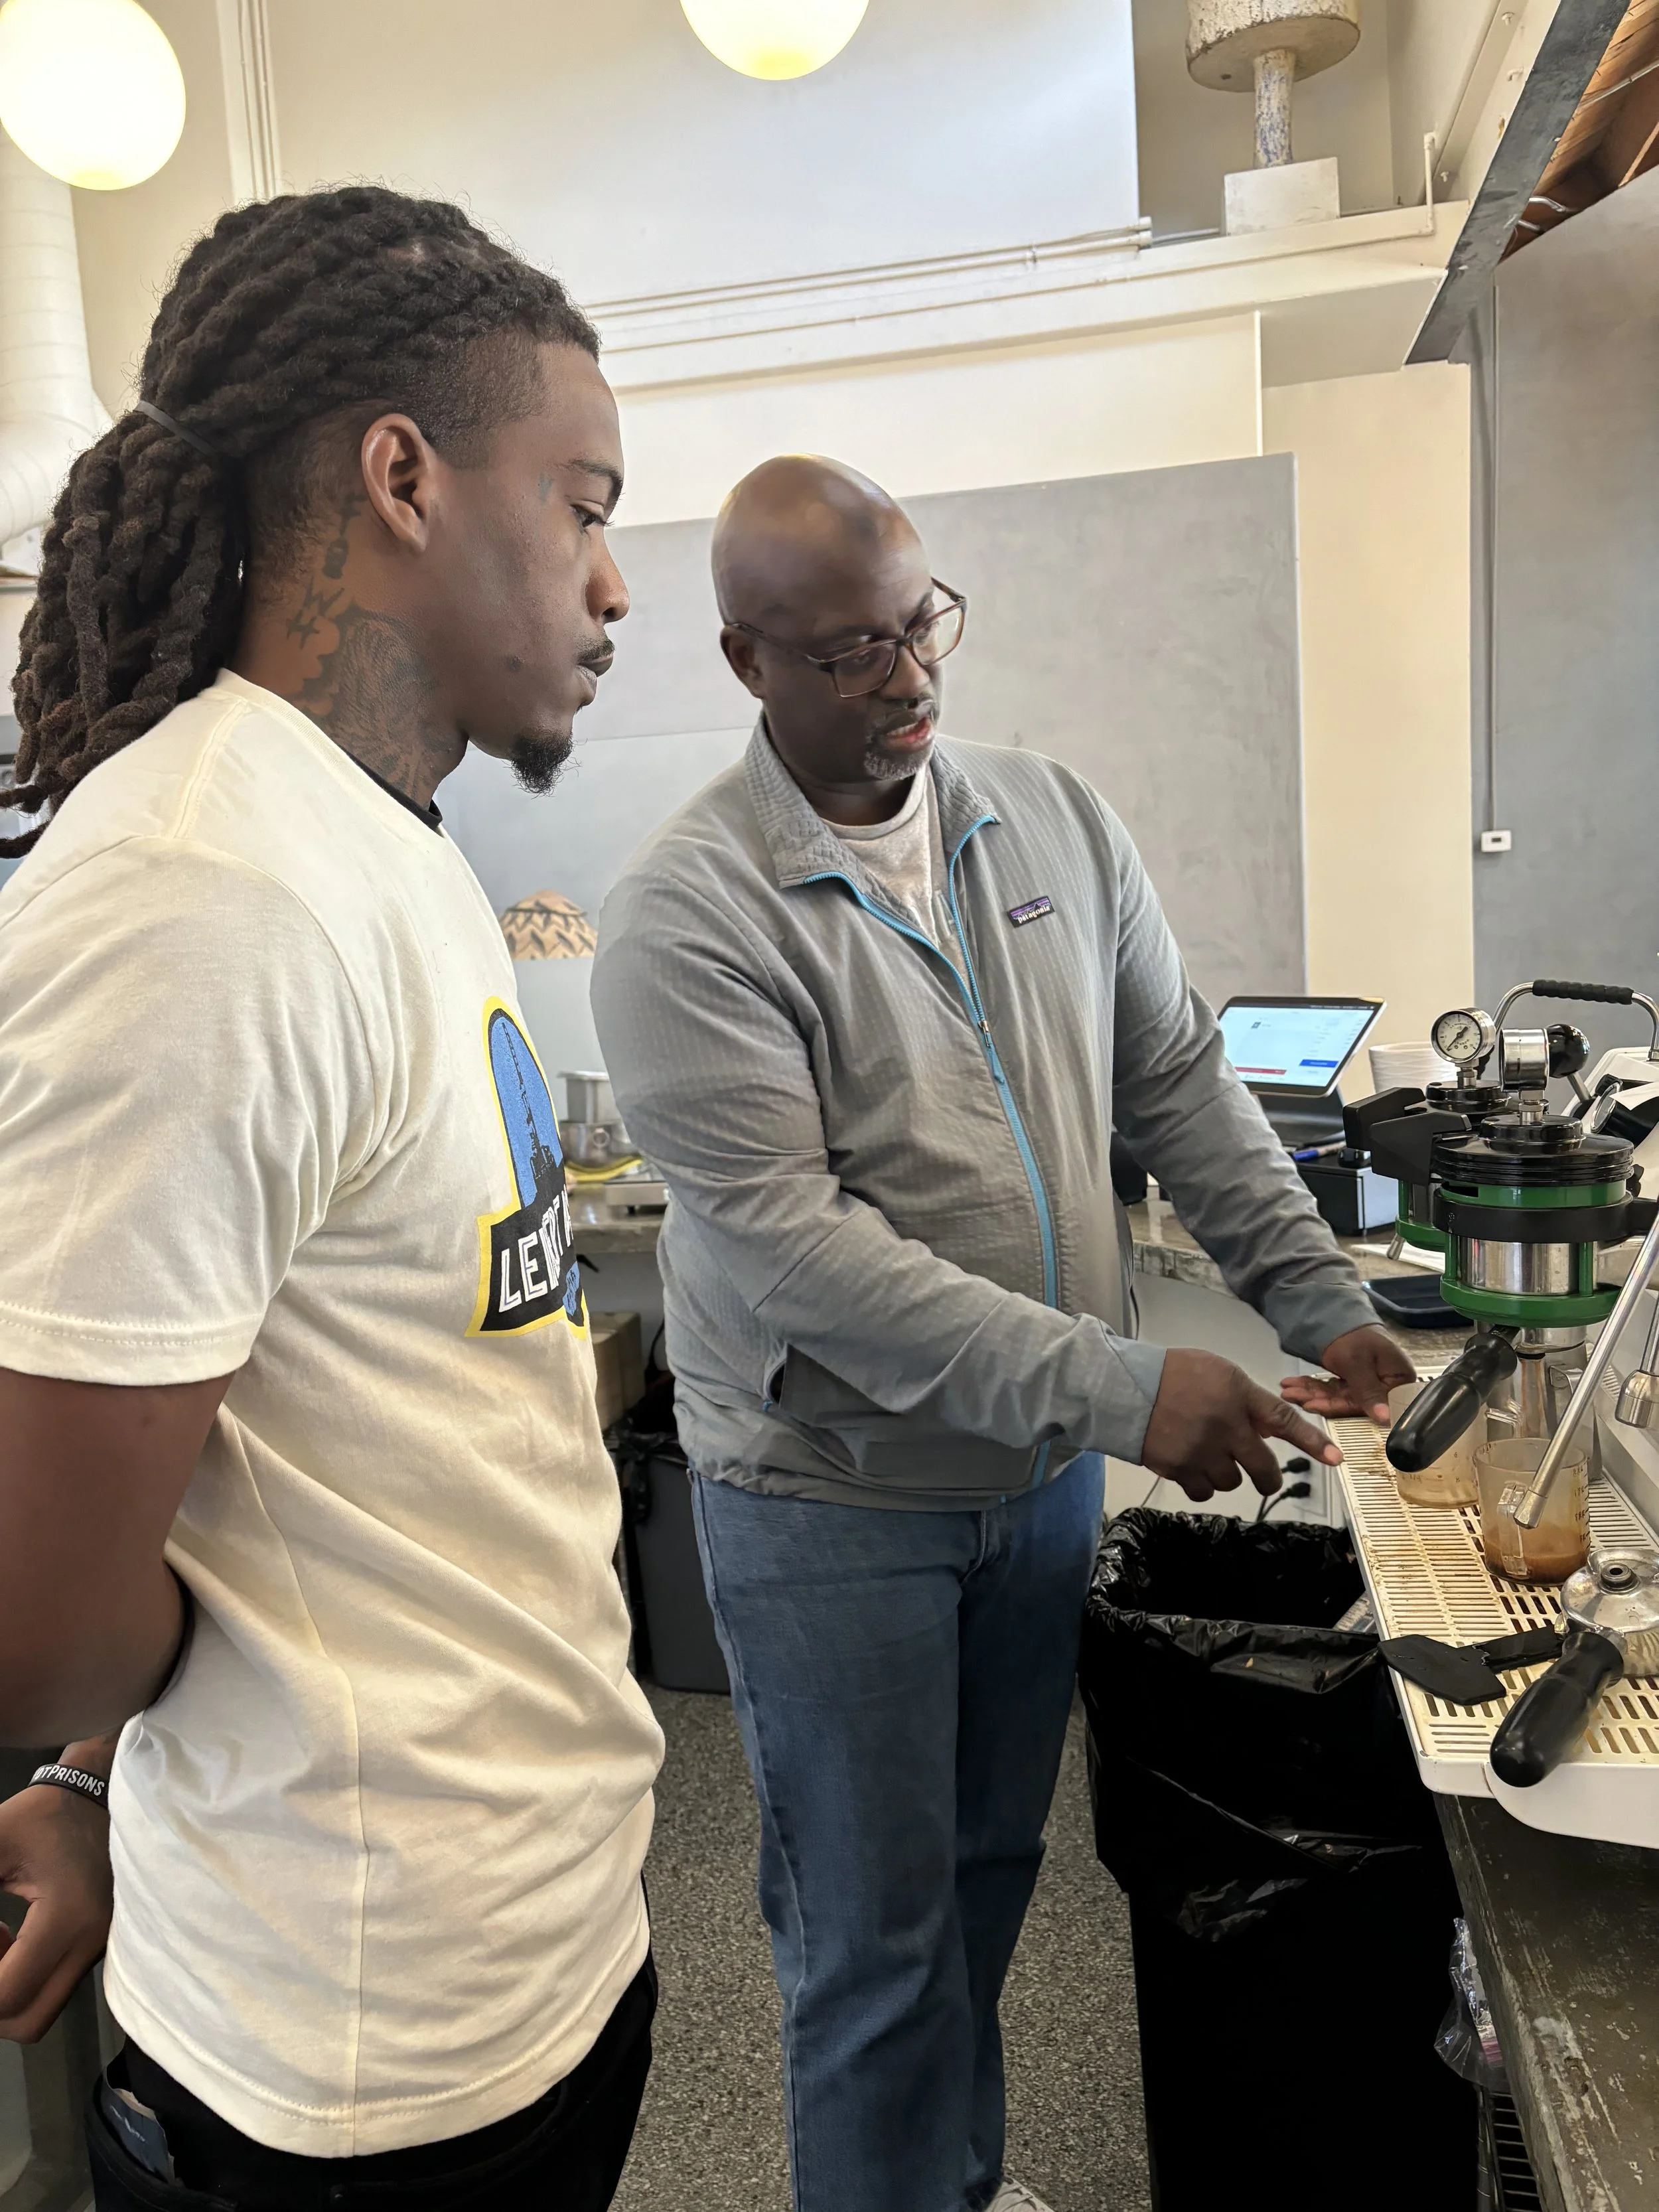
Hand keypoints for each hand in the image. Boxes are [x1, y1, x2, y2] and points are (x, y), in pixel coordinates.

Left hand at [0, 1738, 115, 2042]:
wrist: (98, 1793)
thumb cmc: (41, 1815)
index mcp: (68, 1916)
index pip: (8, 1995)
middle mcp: (91, 1943)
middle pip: (28, 2022)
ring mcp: (100, 1948)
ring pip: (43, 2011)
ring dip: (11, 1992)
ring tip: (3, 1941)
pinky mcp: (99, 1947)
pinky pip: (56, 1990)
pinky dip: (28, 1980)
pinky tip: (20, 1938)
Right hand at [1142, 1347, 1342, 1502]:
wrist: (1123, 1386)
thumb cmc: (1172, 1374)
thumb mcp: (1218, 1372)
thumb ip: (1246, 1399)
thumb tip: (1267, 1430)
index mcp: (1237, 1395)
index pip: (1283, 1421)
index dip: (1311, 1442)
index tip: (1334, 1460)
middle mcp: (1225, 1426)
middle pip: (1262, 1469)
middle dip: (1267, 1477)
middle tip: (1263, 1476)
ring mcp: (1202, 1451)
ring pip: (1232, 1483)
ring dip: (1226, 1474)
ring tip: (1207, 1455)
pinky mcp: (1179, 1469)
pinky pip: (1205, 1492)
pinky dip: (1202, 1484)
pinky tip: (1191, 1465)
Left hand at [1281, 1326, 1415, 1424]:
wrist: (1339, 1311)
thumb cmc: (1354, 1334)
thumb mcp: (1357, 1363)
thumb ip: (1368, 1392)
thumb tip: (1386, 1419)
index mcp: (1398, 1381)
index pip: (1371, 1404)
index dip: (1341, 1408)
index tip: (1312, 1406)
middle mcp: (1386, 1386)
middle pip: (1351, 1402)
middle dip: (1317, 1399)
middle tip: (1290, 1396)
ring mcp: (1369, 1384)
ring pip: (1338, 1397)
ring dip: (1311, 1394)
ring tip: (1287, 1391)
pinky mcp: (1354, 1381)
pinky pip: (1333, 1390)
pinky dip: (1314, 1388)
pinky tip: (1294, 1386)